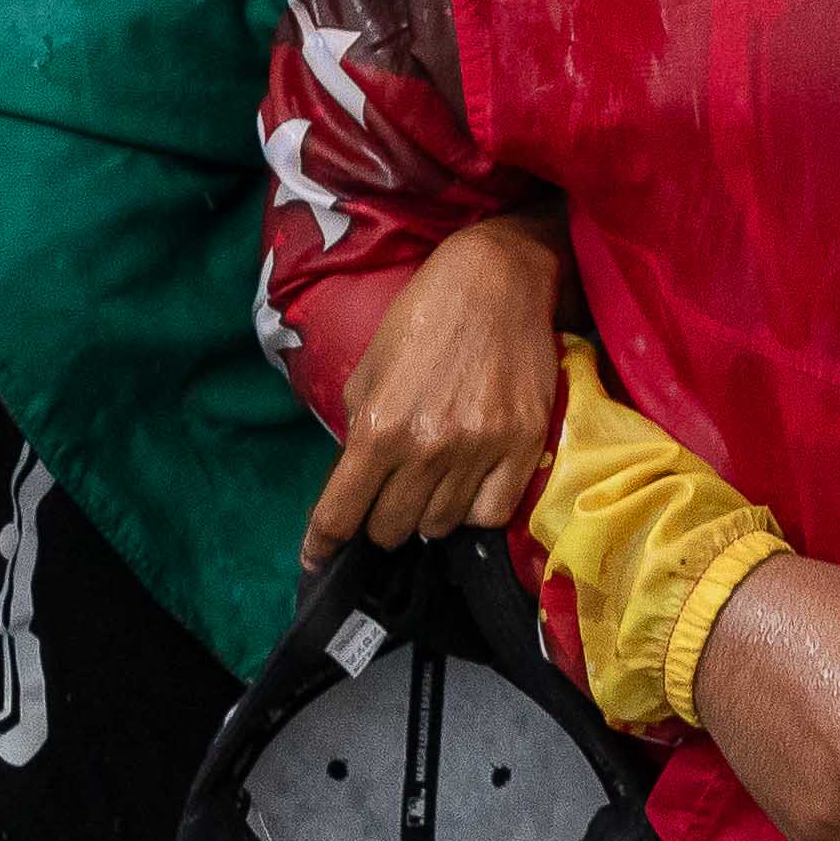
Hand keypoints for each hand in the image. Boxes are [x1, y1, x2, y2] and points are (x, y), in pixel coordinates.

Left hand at [305, 213, 568, 565]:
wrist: (496, 279)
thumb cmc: (423, 315)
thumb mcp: (370, 367)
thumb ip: (360, 427)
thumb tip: (357, 481)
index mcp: (379, 427)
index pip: (341, 512)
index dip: (322, 544)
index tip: (315, 561)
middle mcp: (427, 448)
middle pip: (392, 529)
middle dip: (381, 523)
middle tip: (388, 501)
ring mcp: (479, 450)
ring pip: (441, 526)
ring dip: (429, 514)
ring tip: (433, 484)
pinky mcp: (523, 445)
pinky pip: (493, 515)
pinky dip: (476, 510)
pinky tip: (471, 485)